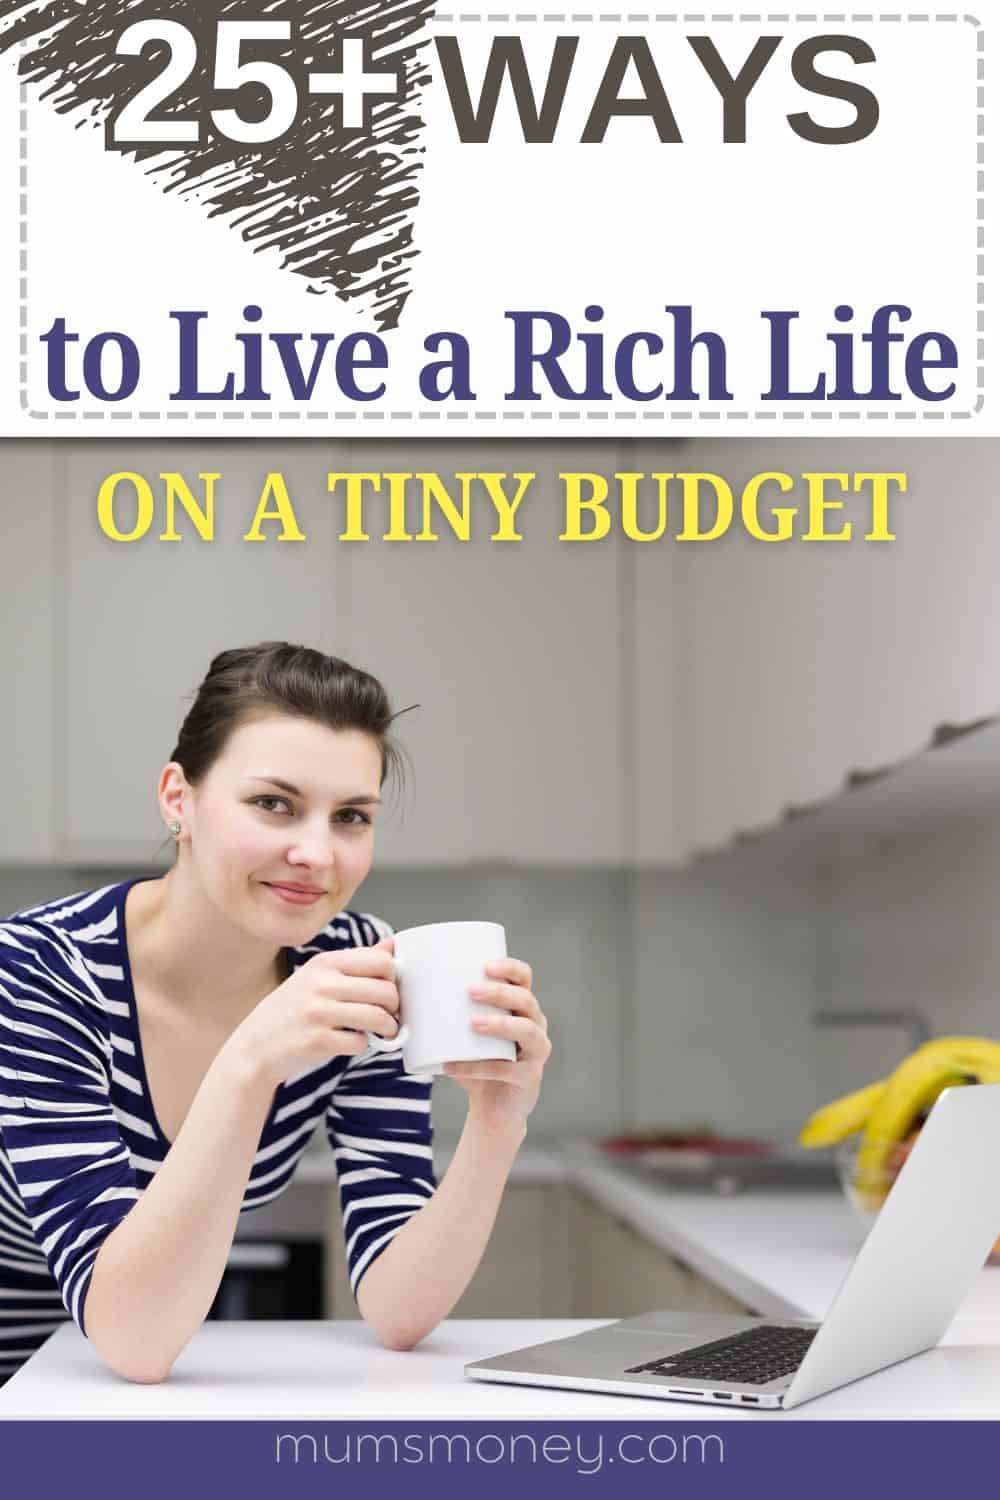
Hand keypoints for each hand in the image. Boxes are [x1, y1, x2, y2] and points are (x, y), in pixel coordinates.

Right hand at [227, 938, 400, 1087]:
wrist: (255, 1045)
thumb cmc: (292, 1010)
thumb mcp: (317, 976)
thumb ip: (356, 961)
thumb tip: (391, 946)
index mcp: (325, 962)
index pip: (382, 961)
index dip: (393, 978)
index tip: (387, 989)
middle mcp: (322, 983)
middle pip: (385, 991)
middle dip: (394, 1007)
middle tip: (388, 1014)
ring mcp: (319, 1012)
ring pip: (378, 1017)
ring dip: (387, 1028)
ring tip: (382, 1031)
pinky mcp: (318, 1040)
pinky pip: (361, 1042)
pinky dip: (362, 1045)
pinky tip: (351, 1041)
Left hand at [441, 956, 551, 1135]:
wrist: (493, 1107)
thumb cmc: (476, 1061)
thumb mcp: (462, 1034)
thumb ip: (441, 1014)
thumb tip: (399, 993)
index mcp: (520, 1007)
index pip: (524, 977)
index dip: (509, 967)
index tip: (484, 966)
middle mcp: (535, 1025)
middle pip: (525, 999)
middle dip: (499, 992)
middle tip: (470, 991)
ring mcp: (536, 1052)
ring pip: (526, 1030)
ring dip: (499, 1024)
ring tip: (472, 1024)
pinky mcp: (529, 1078)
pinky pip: (506, 1069)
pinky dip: (476, 1067)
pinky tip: (450, 1067)